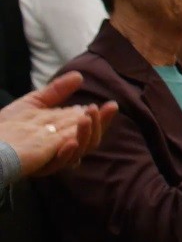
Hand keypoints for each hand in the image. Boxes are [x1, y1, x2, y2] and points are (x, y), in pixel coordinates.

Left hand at [0, 72, 118, 176]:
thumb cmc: (8, 124)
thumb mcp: (34, 103)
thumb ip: (56, 92)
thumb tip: (80, 76)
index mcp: (64, 133)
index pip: (90, 126)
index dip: (103, 117)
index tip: (111, 104)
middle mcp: (62, 147)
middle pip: (91, 140)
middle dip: (99, 125)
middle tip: (97, 109)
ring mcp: (51, 158)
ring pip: (80, 152)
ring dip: (86, 135)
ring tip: (85, 118)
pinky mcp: (39, 166)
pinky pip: (58, 164)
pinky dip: (67, 154)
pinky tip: (70, 141)